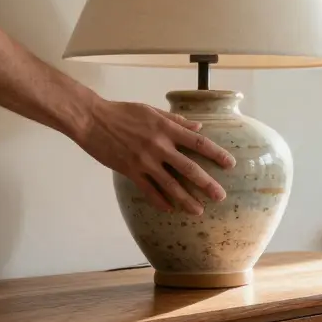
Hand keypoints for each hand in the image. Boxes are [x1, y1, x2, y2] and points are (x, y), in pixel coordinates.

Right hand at [75, 99, 235, 213]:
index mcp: (166, 129)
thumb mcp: (151, 110)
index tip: (230, 164)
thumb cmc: (122, 112)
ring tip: (198, 211)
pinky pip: (148, 190)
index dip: (216, 154)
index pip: (198, 142)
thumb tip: (199, 127)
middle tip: (220, 196)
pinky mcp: (129, 170)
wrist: (92, 119)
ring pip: (170, 184)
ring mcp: (144, 160)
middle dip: (206, 184)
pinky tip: (170, 208)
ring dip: (186, 199)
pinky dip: (159, 200)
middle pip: (188, 168)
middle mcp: (158, 146)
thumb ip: (175, 121)